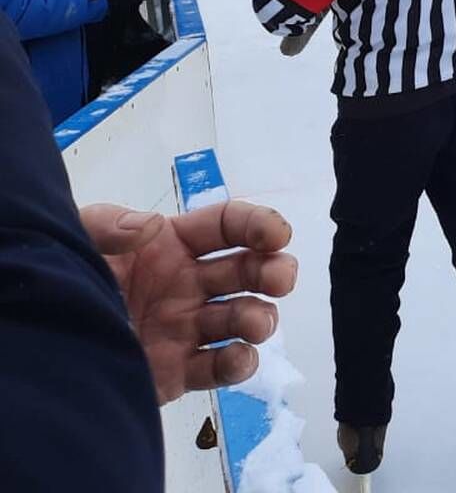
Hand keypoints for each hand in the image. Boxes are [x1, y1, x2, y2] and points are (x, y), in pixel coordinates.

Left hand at [79, 201, 297, 404]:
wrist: (36, 348)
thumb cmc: (62, 282)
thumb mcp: (76, 240)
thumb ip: (109, 226)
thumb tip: (152, 228)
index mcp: (171, 245)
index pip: (229, 226)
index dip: (259, 225)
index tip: (276, 236)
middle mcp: (189, 284)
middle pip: (249, 271)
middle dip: (274, 271)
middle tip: (279, 279)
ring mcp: (188, 328)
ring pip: (243, 319)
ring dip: (261, 318)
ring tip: (254, 324)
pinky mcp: (180, 371)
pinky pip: (220, 367)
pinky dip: (239, 364)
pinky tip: (238, 357)